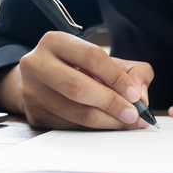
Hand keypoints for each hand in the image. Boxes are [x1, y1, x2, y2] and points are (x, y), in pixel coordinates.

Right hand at [0, 32, 154, 128]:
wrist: (40, 80)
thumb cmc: (77, 68)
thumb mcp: (104, 60)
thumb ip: (131, 71)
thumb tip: (141, 96)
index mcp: (55, 42)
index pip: (92, 58)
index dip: (117, 78)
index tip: (135, 95)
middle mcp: (36, 64)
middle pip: (79, 88)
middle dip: (112, 104)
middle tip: (134, 115)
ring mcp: (32, 92)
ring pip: (76, 113)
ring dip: (108, 122)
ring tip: (127, 123)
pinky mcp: (34, 115)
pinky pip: (71, 127)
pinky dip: (94, 130)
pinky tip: (108, 125)